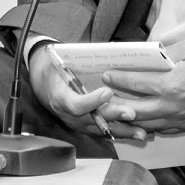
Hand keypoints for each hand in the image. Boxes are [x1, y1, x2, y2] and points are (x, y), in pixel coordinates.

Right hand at [27, 45, 144, 139]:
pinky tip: (139, 134)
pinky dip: (122, 133)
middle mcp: (68, 115)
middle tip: (131, 113)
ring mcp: (77, 124)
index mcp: (59, 97)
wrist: (43, 83)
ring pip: (101, 130)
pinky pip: (104, 132)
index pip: (75, 104)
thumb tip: (107, 51)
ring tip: (141, 133)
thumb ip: (78, 61)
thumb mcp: (58, 62)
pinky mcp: (86, 127)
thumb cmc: (54, 69)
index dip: (91, 101)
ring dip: (122, 131)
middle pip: (92, 120)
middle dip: (113, 117)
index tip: (107, 92)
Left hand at [103, 41, 184, 134]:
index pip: (136, 83)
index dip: (118, 79)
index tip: (106, 75)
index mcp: (171, 84)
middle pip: (133, 109)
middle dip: (114, 104)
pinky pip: (160, 130)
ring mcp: (179, 119)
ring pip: (144, 124)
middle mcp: (171, 105)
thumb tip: (147, 53)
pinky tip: (139, 120)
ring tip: (115, 112)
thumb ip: (165, 52)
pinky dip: (146, 126)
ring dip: (127, 119)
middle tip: (102, 99)